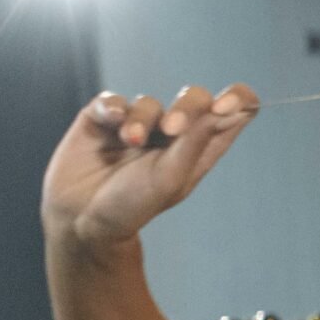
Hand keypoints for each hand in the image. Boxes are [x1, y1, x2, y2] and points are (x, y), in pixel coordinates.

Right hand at [42, 86, 257, 248]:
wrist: (81, 221)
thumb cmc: (131, 207)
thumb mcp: (169, 178)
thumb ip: (196, 142)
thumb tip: (227, 109)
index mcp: (201, 149)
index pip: (238, 111)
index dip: (238, 99)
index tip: (223, 107)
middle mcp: (173, 133)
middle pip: (196, 98)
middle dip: (187, 107)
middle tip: (171, 129)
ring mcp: (139, 124)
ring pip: (149, 102)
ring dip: (142, 119)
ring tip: (130, 141)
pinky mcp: (103, 119)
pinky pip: (112, 100)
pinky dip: (113, 107)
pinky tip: (111, 122)